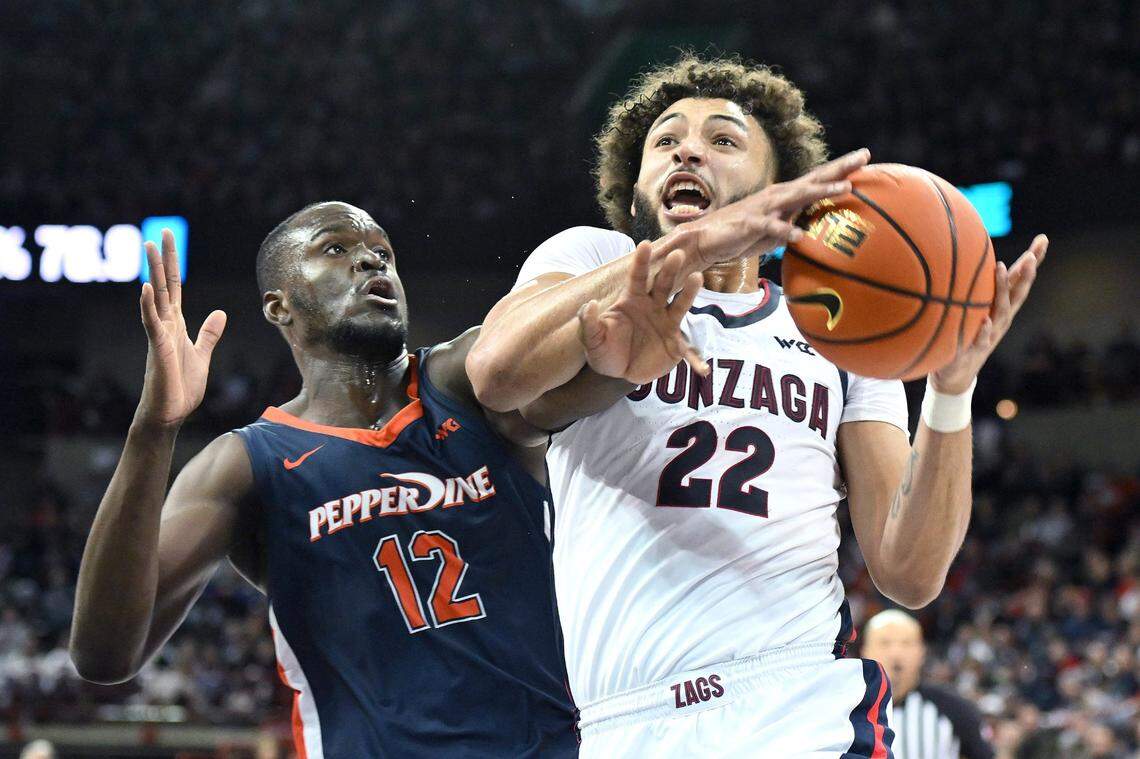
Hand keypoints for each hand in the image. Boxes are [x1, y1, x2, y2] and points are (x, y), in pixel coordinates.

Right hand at [135, 230, 226, 428]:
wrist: (169, 414)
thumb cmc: (181, 388)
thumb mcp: (202, 355)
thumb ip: (208, 334)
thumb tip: (220, 313)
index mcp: (176, 325)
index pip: (175, 288)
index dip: (174, 264)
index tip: (170, 240)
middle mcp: (165, 326)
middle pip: (163, 286)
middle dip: (163, 260)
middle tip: (160, 232)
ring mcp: (159, 336)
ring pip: (155, 298)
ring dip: (152, 273)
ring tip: (149, 248)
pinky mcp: (157, 350)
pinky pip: (151, 324)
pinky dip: (148, 306)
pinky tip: (146, 289)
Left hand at [578, 241, 704, 384]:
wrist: (618, 370)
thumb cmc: (604, 350)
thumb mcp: (592, 340)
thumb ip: (589, 323)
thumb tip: (589, 305)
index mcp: (632, 301)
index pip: (637, 278)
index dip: (640, 262)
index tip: (644, 244)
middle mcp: (653, 307)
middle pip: (663, 285)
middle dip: (670, 269)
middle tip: (677, 254)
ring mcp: (667, 323)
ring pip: (680, 305)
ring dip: (689, 292)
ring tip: (697, 278)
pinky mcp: (676, 344)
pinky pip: (688, 350)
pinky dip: (695, 359)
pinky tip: (703, 369)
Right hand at [676, 148, 871, 269]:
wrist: (706, 238)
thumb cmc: (742, 234)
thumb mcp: (776, 228)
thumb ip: (794, 223)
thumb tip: (816, 228)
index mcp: (785, 196)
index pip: (817, 178)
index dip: (841, 168)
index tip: (865, 157)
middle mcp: (778, 196)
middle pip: (814, 179)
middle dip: (840, 169)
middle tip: (864, 156)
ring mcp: (765, 209)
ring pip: (798, 197)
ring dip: (822, 192)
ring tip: (846, 189)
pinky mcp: (751, 225)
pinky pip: (771, 228)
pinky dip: (785, 231)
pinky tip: (799, 236)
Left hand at [930, 234, 1048, 393]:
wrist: (957, 373)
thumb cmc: (969, 334)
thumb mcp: (977, 309)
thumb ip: (982, 289)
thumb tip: (984, 260)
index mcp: (1002, 308)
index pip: (1021, 281)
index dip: (1033, 261)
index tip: (1043, 239)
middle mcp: (1000, 319)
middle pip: (1017, 294)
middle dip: (1025, 274)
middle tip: (1031, 255)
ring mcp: (989, 334)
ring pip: (999, 311)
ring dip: (1002, 290)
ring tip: (1001, 269)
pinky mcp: (972, 350)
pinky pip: (978, 339)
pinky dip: (982, 330)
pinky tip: (983, 320)